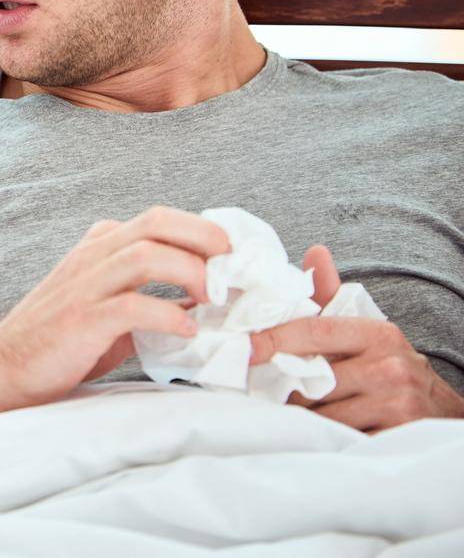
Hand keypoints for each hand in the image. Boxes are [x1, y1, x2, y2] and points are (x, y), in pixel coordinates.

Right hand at [0, 206, 230, 413]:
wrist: (4, 369)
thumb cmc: (61, 342)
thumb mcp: (109, 310)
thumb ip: (150, 300)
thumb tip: (207, 308)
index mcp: (99, 247)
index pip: (158, 219)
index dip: (202, 232)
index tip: (232, 258)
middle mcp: (93, 256)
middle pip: (156, 222)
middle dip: (204, 237)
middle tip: (233, 267)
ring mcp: (85, 285)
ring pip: (145, 254)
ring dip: (189, 272)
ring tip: (212, 300)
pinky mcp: (81, 319)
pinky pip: (132, 306)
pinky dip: (168, 316)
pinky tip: (187, 333)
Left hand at [250, 246, 463, 430]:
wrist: (444, 413)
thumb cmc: (393, 370)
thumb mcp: (367, 332)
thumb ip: (333, 296)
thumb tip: (315, 251)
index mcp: (378, 334)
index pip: (313, 331)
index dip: (274, 340)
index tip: (245, 350)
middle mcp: (390, 366)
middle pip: (313, 381)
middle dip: (292, 391)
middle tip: (281, 393)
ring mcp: (396, 403)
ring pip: (324, 414)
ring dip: (309, 418)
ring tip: (310, 414)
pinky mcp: (397, 435)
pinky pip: (343, 438)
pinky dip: (330, 438)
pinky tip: (333, 432)